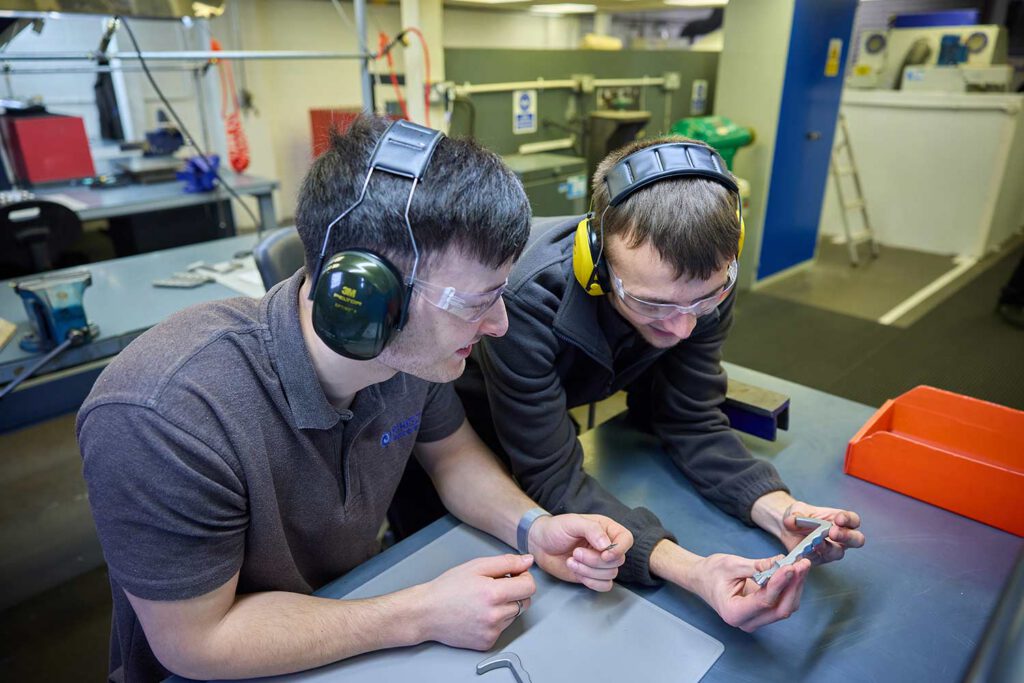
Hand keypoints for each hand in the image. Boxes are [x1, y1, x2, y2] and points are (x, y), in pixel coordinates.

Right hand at [418, 554, 535, 649]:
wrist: (426, 613)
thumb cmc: (447, 588)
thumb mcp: (476, 566)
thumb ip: (506, 562)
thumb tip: (528, 561)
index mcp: (494, 594)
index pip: (530, 587)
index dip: (524, 577)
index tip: (514, 575)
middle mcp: (495, 615)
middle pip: (524, 602)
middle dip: (515, 592)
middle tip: (495, 587)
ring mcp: (492, 631)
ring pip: (514, 615)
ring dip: (505, 607)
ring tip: (483, 601)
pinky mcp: (487, 643)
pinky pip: (502, 628)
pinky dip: (496, 621)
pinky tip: (479, 614)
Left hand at [528, 514, 632, 591]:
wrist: (540, 544)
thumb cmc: (556, 529)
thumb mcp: (572, 522)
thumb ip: (592, 530)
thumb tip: (607, 546)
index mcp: (606, 529)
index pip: (626, 539)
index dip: (620, 549)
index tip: (604, 554)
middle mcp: (607, 547)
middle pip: (618, 560)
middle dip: (595, 561)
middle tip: (575, 553)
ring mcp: (600, 563)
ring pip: (611, 574)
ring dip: (589, 571)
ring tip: (571, 560)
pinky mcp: (592, 576)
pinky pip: (604, 585)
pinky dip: (591, 582)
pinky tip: (576, 571)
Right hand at [691, 553, 810, 631]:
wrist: (702, 578)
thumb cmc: (711, 573)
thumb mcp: (731, 565)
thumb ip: (758, 566)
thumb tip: (781, 562)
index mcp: (734, 612)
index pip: (764, 601)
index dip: (780, 584)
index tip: (790, 566)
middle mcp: (747, 622)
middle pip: (780, 609)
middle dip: (793, 586)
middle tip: (801, 564)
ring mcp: (757, 619)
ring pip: (785, 607)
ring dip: (795, 586)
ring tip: (800, 565)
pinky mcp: (763, 612)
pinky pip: (782, 603)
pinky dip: (791, 587)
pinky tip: (794, 573)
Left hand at [780, 501, 864, 563]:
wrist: (787, 528)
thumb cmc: (799, 516)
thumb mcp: (796, 509)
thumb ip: (795, 512)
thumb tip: (792, 520)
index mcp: (840, 521)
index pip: (853, 520)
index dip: (849, 520)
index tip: (839, 519)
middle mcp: (841, 537)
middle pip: (856, 540)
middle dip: (846, 536)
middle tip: (833, 532)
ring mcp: (832, 549)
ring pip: (838, 553)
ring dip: (827, 548)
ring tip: (816, 542)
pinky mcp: (820, 559)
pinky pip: (819, 560)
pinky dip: (813, 555)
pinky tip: (807, 550)